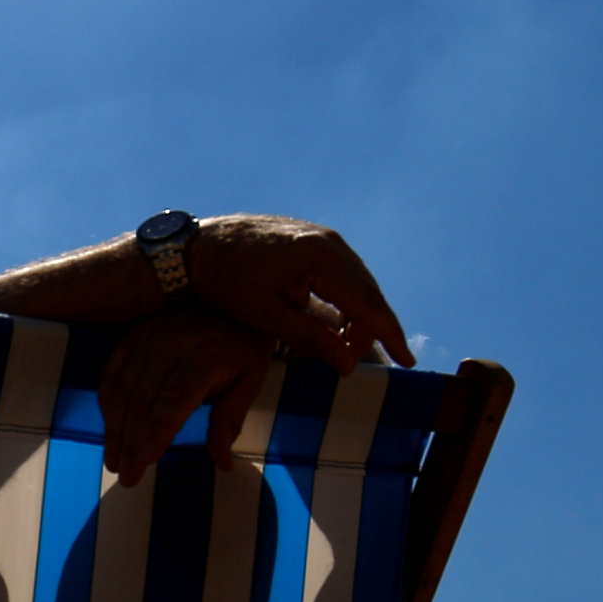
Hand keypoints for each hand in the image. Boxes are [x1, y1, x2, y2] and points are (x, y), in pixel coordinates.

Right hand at [98, 306, 277, 486]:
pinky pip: (111, 373)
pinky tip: (110, 428)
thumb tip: (222, 465)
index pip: (174, 399)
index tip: (143, 462)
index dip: (156, 432)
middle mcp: (170, 345)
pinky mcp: (132, 336)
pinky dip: (108, 404)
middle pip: (142, 401)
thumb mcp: (249, 383)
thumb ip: (229, 422)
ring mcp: (146, 338)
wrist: (229, 298)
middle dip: (130, 443)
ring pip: (122, 390)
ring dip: (114, 429)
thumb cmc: (242, 348)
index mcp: (204, 357)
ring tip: (114, 460)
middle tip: (126, 477)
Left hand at [185, 215, 413, 370]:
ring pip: (357, 283)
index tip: (407, 362)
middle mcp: (329, 241)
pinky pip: (342, 272)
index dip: (389, 335)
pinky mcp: (311, 238)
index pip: (367, 303)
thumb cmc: (225, 281)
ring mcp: (321, 236)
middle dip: (370, 330)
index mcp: (320, 257)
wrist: (196, 245)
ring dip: (357, 316)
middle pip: (367, 293)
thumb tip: (349, 365)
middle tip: (358, 362)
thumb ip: (311, 339)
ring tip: (345, 348)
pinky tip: (335, 322)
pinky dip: (344, 299)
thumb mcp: (266, 317)